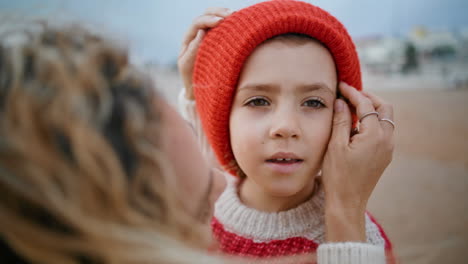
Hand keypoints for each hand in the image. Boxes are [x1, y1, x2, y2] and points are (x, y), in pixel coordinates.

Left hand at [177, 7, 232, 99]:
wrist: (197, 89)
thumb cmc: (191, 78)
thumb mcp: (187, 66)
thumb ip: (192, 50)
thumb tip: (202, 32)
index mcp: (189, 38)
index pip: (198, 23)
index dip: (208, 20)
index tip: (220, 21)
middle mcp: (199, 33)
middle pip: (207, 14)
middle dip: (219, 12)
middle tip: (231, 14)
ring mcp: (210, 36)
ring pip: (217, 17)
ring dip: (227, 14)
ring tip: (238, 15)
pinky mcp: (220, 41)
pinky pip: (226, 28)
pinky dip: (233, 23)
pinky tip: (240, 23)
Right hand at [322, 82, 394, 241]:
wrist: (347, 202)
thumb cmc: (338, 176)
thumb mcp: (335, 146)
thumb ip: (341, 120)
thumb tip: (342, 101)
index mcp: (374, 135)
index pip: (366, 105)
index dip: (353, 93)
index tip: (341, 86)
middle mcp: (386, 140)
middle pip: (384, 108)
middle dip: (368, 98)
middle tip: (350, 94)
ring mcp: (387, 148)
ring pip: (385, 119)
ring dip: (371, 110)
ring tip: (351, 108)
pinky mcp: (384, 156)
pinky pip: (383, 131)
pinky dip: (372, 122)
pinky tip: (355, 126)